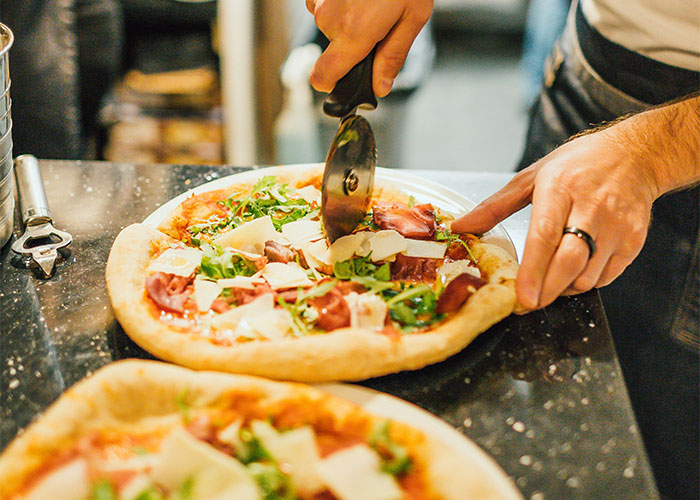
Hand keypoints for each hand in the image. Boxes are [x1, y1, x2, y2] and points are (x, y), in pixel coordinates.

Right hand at [306, 0, 432, 96]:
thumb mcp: (412, 18)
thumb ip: (393, 56)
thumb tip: (380, 86)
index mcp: (354, 35)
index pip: (322, 76)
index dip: (331, 84)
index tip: (343, 81)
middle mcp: (331, 19)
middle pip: (334, 49)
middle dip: (353, 43)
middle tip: (379, 23)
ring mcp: (321, 0)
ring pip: (331, 25)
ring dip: (348, 19)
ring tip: (372, 1)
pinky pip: (325, 4)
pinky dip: (341, 2)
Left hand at [452, 128, 657, 309]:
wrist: (635, 155)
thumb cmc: (578, 165)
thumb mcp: (531, 177)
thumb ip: (494, 207)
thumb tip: (461, 228)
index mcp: (560, 188)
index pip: (545, 235)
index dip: (532, 271)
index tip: (522, 297)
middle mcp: (592, 207)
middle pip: (569, 262)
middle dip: (546, 290)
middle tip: (527, 303)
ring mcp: (617, 226)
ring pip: (588, 276)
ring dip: (563, 288)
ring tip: (548, 282)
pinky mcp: (634, 241)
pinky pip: (606, 277)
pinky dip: (585, 283)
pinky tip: (571, 273)